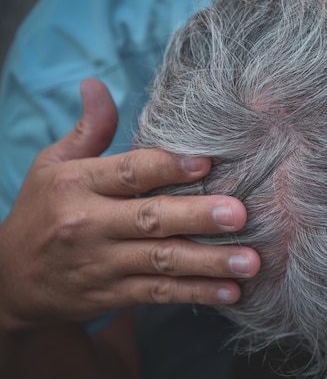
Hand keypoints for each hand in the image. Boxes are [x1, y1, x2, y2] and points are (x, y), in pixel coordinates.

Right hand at [0, 79, 259, 330]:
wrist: (10, 280)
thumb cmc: (42, 210)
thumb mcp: (53, 165)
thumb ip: (89, 131)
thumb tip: (96, 84)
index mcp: (77, 184)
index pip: (128, 172)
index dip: (168, 166)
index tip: (207, 162)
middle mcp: (89, 224)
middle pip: (150, 218)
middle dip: (197, 217)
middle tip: (240, 214)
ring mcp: (102, 263)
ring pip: (161, 261)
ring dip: (209, 262)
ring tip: (250, 261)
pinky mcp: (112, 294)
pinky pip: (159, 293)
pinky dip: (196, 293)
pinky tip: (231, 291)